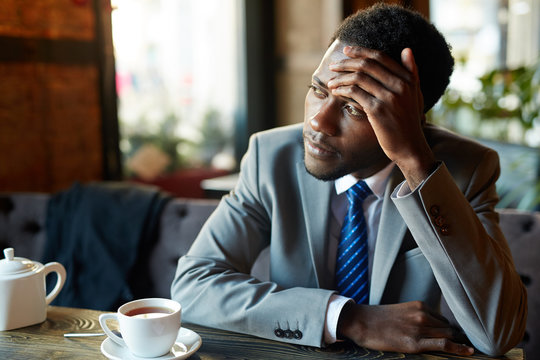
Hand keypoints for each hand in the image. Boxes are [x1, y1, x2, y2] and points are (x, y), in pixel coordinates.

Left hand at [327, 46, 435, 188]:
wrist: (410, 147)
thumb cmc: (409, 121)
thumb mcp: (415, 94)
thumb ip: (412, 72)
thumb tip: (407, 49)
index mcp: (408, 79)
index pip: (380, 57)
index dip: (361, 51)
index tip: (347, 50)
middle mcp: (400, 85)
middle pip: (367, 65)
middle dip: (347, 63)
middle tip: (333, 66)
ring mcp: (389, 97)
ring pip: (359, 78)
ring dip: (341, 78)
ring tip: (331, 82)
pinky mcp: (378, 110)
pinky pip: (355, 93)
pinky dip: (343, 90)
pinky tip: (336, 92)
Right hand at [337, 301, 474, 355]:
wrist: (360, 322)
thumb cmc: (378, 319)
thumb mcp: (401, 311)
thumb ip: (416, 316)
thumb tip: (430, 327)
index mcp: (419, 306)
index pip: (443, 319)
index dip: (451, 329)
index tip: (458, 336)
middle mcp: (422, 315)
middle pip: (448, 328)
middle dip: (457, 337)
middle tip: (465, 345)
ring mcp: (419, 328)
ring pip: (448, 336)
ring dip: (457, 343)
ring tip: (467, 349)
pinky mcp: (414, 343)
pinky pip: (443, 345)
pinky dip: (458, 349)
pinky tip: (468, 352)